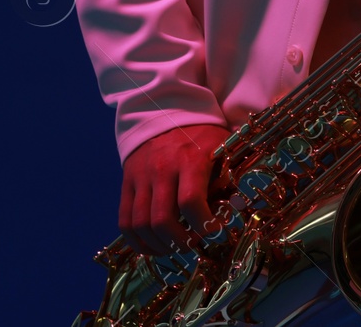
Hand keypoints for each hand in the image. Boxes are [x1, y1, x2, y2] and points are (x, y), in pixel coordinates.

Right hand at [119, 123, 229, 256]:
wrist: (166, 112)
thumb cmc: (202, 135)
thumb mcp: (222, 147)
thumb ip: (227, 176)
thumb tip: (235, 209)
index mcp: (190, 159)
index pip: (190, 201)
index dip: (203, 224)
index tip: (214, 232)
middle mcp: (162, 169)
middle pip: (162, 219)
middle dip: (179, 241)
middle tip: (192, 245)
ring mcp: (141, 177)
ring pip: (141, 224)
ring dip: (158, 245)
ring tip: (174, 248)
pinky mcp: (127, 183)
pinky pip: (125, 220)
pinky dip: (136, 240)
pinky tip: (152, 247)